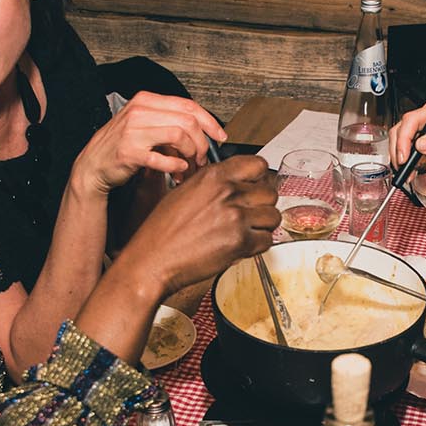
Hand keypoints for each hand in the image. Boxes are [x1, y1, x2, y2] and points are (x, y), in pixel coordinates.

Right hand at [72, 91, 224, 194]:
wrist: (92, 165)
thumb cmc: (122, 145)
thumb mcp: (145, 124)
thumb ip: (170, 122)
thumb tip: (204, 132)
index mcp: (146, 100)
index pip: (188, 105)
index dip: (210, 121)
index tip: (220, 136)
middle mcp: (139, 112)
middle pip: (188, 120)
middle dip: (202, 142)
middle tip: (203, 158)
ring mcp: (133, 131)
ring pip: (179, 135)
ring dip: (191, 155)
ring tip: (189, 167)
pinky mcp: (129, 153)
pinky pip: (162, 158)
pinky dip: (175, 166)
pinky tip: (176, 172)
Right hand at [115, 155, 279, 291]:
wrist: (153, 260)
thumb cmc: (162, 231)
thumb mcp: (185, 191)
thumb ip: (216, 183)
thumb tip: (239, 183)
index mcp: (213, 175)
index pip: (258, 165)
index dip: (260, 178)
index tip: (257, 186)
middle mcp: (227, 192)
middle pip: (269, 192)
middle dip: (262, 205)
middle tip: (250, 215)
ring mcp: (235, 216)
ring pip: (272, 216)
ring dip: (262, 226)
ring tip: (246, 232)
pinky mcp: (240, 241)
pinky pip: (267, 240)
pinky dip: (257, 246)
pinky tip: (241, 246)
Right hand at [387, 101, 425, 175]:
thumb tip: (422, 143)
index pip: (412, 120)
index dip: (404, 138)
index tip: (404, 156)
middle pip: (402, 128)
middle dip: (398, 149)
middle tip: (402, 166)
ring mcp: (424, 129)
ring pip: (399, 138)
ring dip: (398, 155)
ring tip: (404, 171)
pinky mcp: (421, 140)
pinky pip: (404, 147)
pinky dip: (402, 159)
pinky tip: (408, 169)